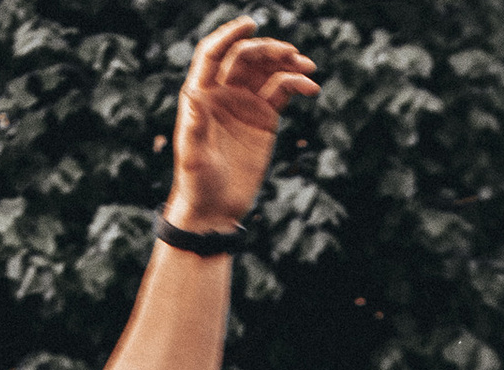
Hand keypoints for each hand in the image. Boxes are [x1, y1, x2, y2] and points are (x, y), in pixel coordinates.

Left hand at [166, 17, 320, 232]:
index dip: (230, 34)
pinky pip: (283, 91)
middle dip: (268, 50)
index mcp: (203, 94)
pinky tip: (310, 87)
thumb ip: (194, 124)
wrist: (214, 211)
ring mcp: (246, 103)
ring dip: (287, 62)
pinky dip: (297, 84)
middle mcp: (224, 92)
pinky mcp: (264, 118)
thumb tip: (192, 92)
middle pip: (246, 56)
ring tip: (306, 67)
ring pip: (268, 69)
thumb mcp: (192, 156)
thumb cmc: (196, 184)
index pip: (214, 53)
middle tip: (290, 55)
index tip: (250, 24)